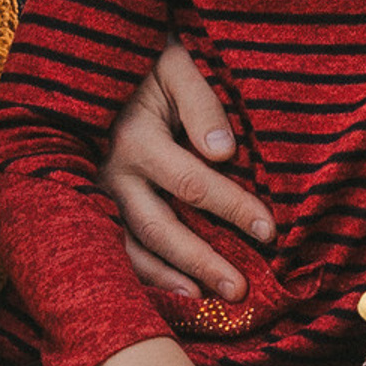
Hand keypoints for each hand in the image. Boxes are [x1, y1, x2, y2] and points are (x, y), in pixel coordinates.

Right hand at [99, 42, 269, 304]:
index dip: (233, 208)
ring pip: (134, 246)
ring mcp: (99, 194)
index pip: (191, 183)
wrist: (96, 65)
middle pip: (160, 227)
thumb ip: (202, 104)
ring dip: (172, 277)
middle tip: (241, 288)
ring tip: (210, 300)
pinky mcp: (95, 204)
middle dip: (203, 259)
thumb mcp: (178, 68)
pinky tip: (177, 294)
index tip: (271, 230)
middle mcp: (111, 173)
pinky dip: (145, 275)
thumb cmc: (151, 66)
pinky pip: (117, 249)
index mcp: (135, 139)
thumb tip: (224, 153)